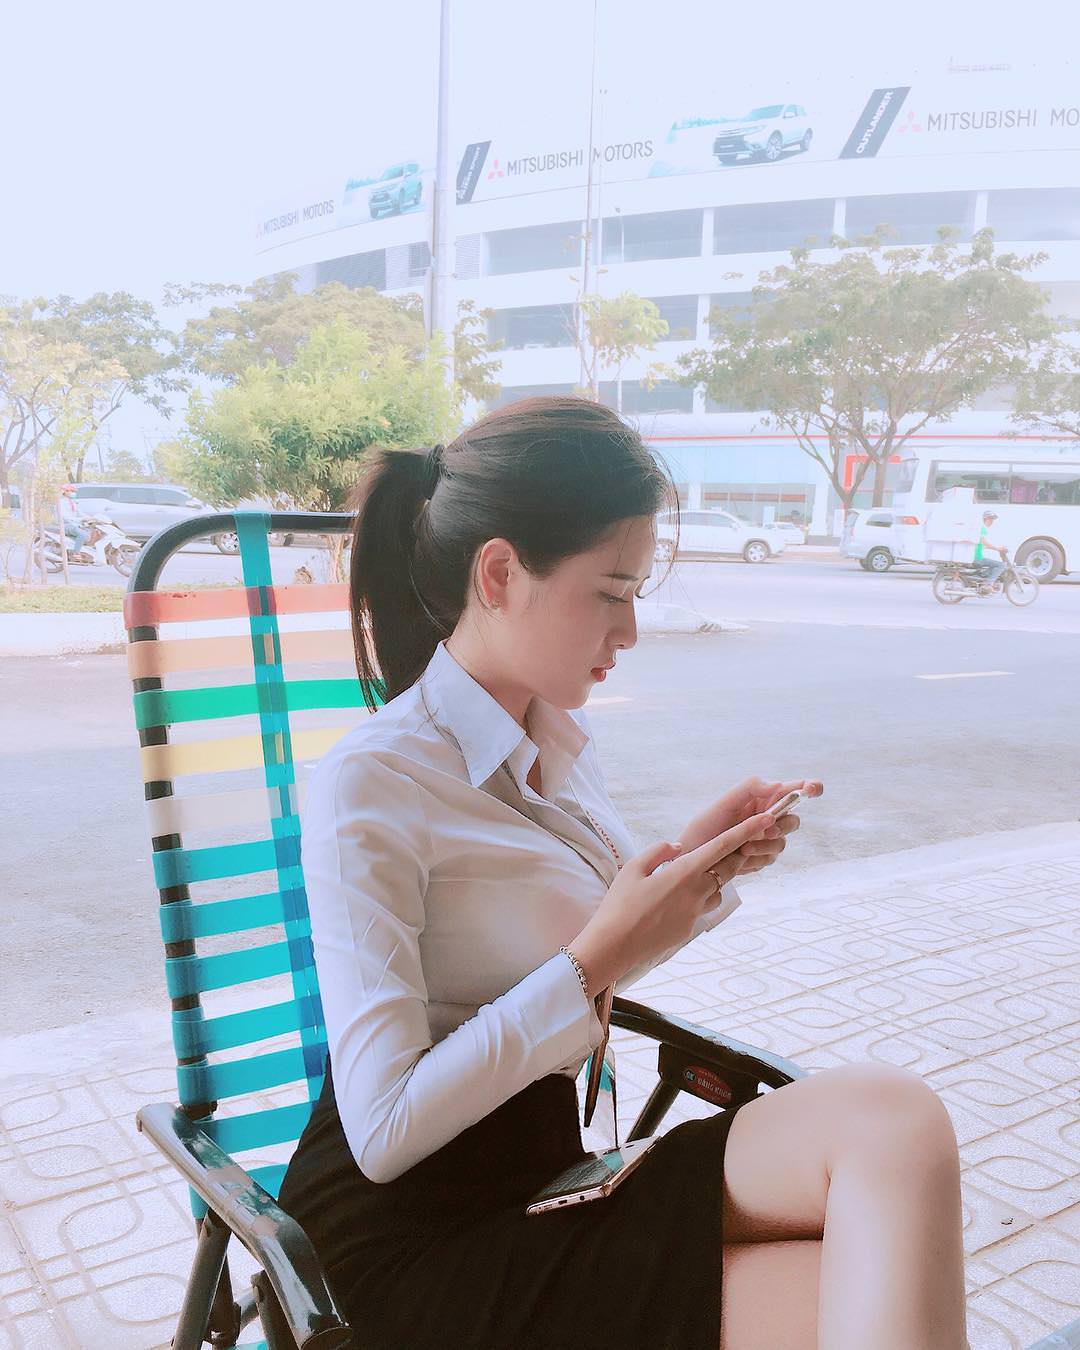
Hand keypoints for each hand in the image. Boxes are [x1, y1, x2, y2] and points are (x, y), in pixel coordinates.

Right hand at [570, 812, 773, 993]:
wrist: (614, 945)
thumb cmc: (619, 903)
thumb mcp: (633, 867)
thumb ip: (659, 850)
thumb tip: (679, 847)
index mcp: (684, 872)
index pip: (723, 846)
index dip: (747, 830)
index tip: (767, 818)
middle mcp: (696, 892)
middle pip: (729, 867)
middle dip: (739, 852)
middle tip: (743, 839)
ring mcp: (696, 912)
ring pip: (719, 888)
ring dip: (717, 876)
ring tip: (699, 870)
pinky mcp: (690, 927)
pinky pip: (705, 905)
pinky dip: (702, 895)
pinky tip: (680, 896)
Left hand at [680, 776, 823, 877]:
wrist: (691, 857)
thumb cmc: (705, 827)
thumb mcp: (724, 803)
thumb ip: (751, 788)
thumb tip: (779, 785)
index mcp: (761, 799)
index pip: (792, 791)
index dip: (809, 788)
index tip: (814, 788)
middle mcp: (767, 818)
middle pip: (793, 820)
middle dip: (783, 825)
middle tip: (768, 828)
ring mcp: (765, 840)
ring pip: (782, 842)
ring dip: (764, 845)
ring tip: (742, 848)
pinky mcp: (761, 859)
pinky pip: (770, 859)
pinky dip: (756, 859)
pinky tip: (739, 859)